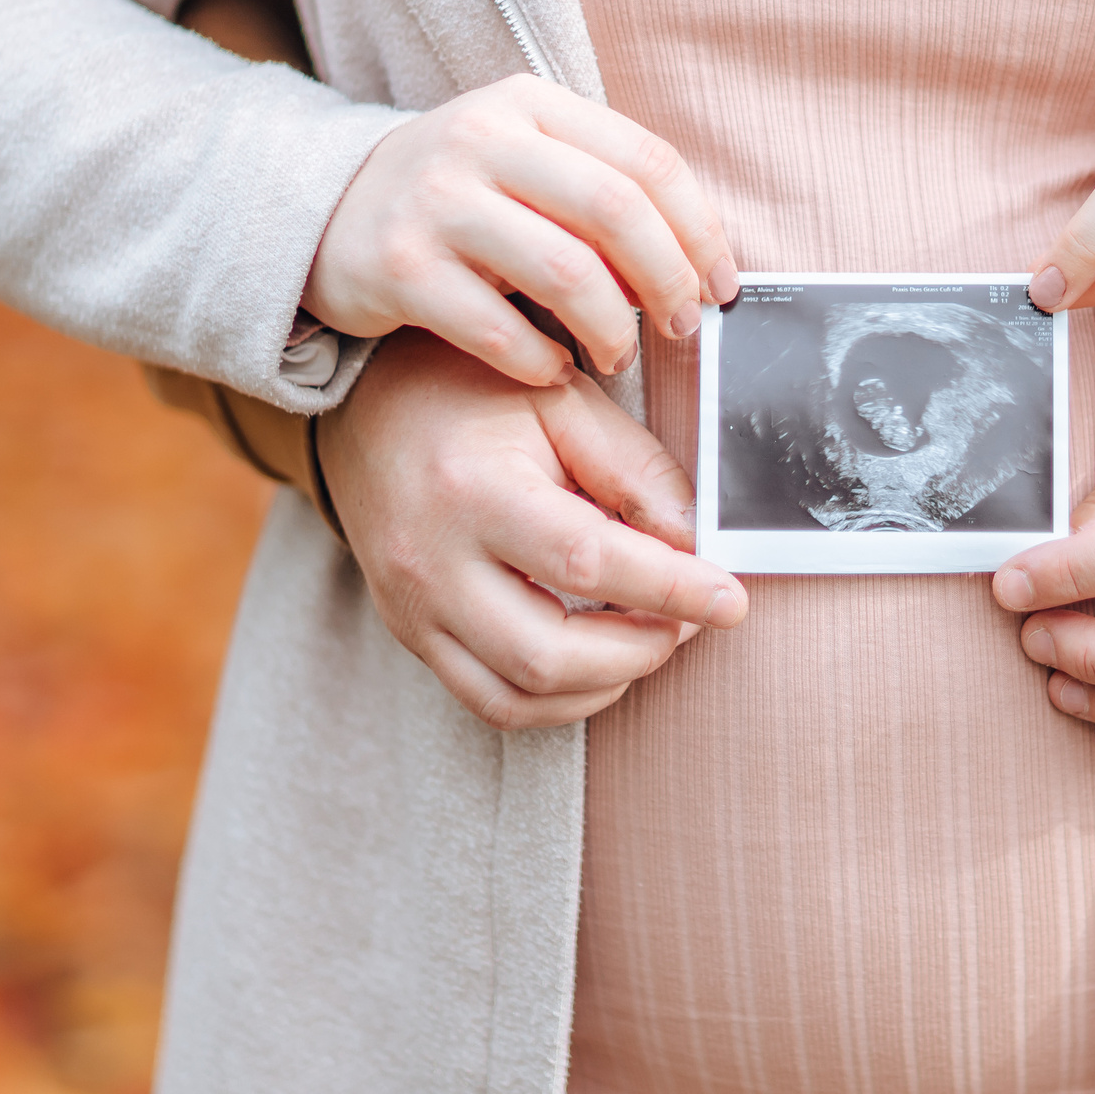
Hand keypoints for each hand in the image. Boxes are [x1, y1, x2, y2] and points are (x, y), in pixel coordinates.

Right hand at [304, 75, 737, 384]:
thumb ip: (601, 188)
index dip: (699, 229)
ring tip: (618, 354)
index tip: (721, 284)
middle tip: (683, 327)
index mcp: (530, 104)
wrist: (322, 215)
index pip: (646, 160)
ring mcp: (434, 202)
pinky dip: (540, 361)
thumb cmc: (456, 200)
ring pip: (565, 272)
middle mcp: (481, 139)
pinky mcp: (397, 269)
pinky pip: (496, 328)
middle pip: (616, 210)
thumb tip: (699, 261)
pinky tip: (552, 371)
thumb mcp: (524, 162)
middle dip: (667, 279)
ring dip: (612, 327)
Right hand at [318, 331, 747, 729]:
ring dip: (605, 683)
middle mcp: (431, 562)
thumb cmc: (471, 392)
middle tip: (690, 618)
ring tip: (650, 635)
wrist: (364, 406)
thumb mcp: (561, 401)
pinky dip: (558, 698)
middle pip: (548, 653)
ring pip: (518, 696)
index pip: (587, 562)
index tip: (730, 600)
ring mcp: (413, 608)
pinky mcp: (410, 633)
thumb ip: (633, 470)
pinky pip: (489, 701)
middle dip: (641, 650)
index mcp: (473, 490)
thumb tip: (694, 543)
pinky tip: (600, 659)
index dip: (670, 589)